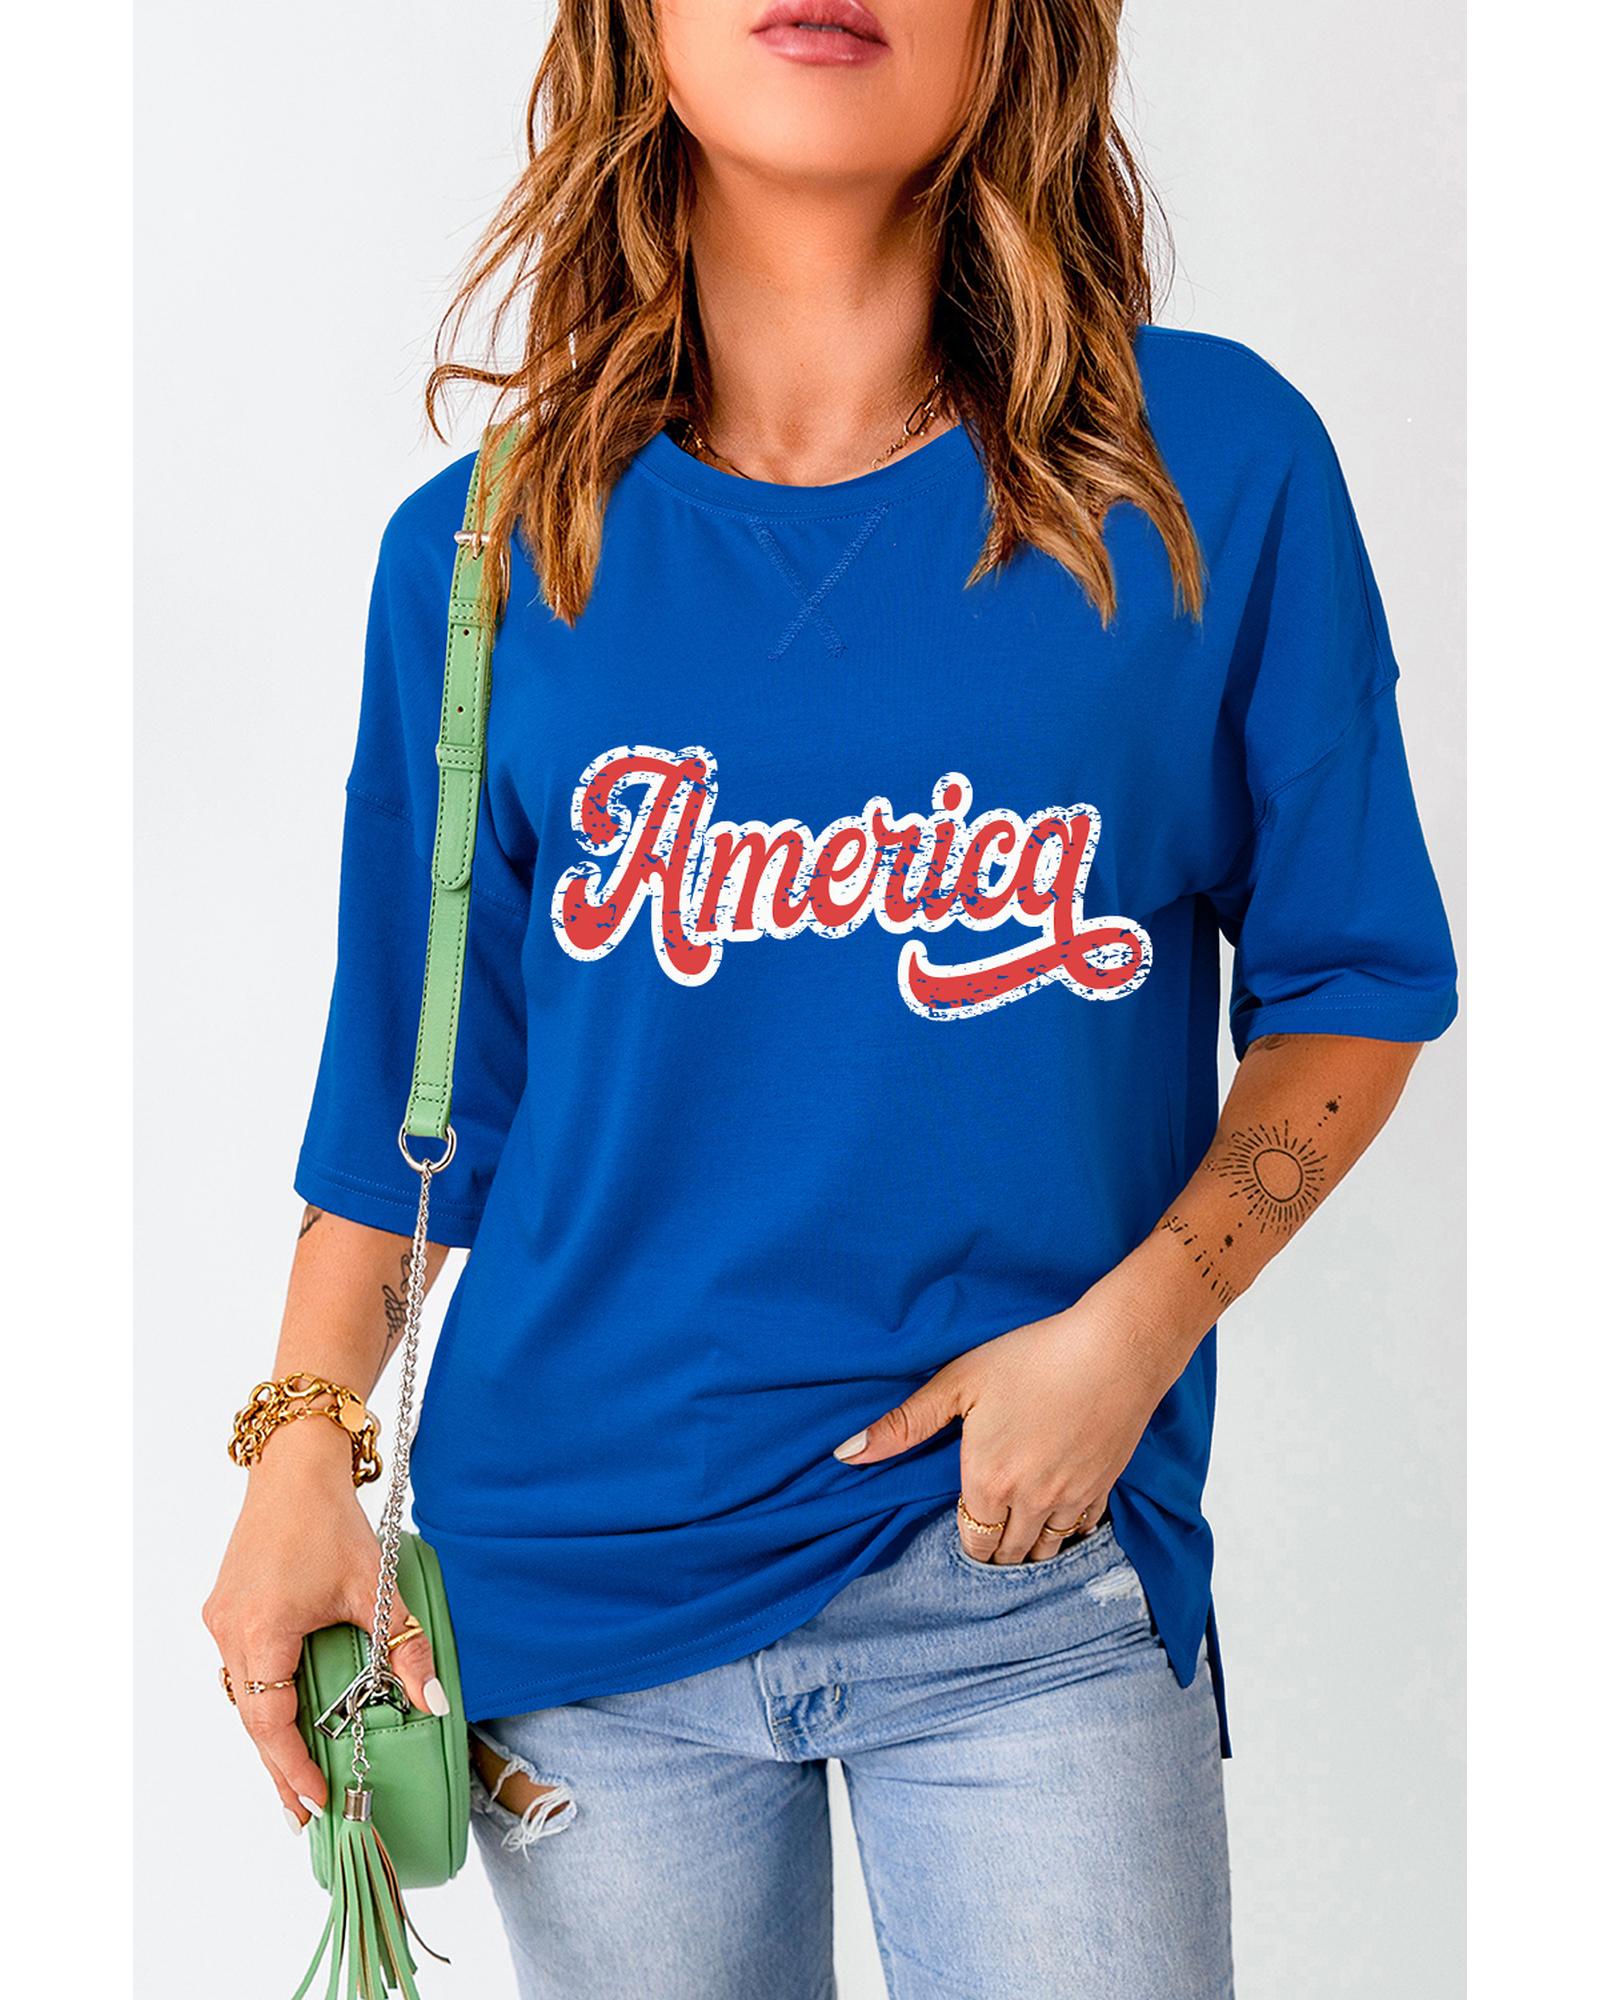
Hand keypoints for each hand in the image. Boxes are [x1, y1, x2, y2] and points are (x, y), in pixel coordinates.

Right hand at [203, 1418, 445, 1830]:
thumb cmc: (332, 1524)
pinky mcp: (225, 1610)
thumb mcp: (376, 1589)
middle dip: (280, 1769)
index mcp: (261, 1632)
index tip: (316, 1802)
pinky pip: (241, 1670)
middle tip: (304, 1815)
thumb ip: (406, 1648)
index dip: (292, 1768)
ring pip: (243, 1697)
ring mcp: (222, 1620)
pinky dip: (262, 1700)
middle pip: (253, 1719)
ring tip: (297, 1778)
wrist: (295, 1468)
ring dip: (269, 1737)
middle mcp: (231, 1631)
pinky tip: (284, 1720)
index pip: (270, 1723)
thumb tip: (433, 1701)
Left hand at [835, 1295, 1182, 1565]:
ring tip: (1017, 1537)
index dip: (965, 1538)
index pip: (970, 1541)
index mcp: (987, 1482)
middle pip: (1007, 1555)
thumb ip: (903, 1424)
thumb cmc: (1032, 1356)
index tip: (962, 1526)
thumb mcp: (958, 1382)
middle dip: (994, 1552)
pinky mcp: (1104, 1488)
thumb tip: (845, 1455)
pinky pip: (1081, 1533)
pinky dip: (1067, 1534)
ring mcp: (1071, 1499)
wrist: (1115, 1348)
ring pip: (1046, 1552)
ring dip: (1029, 1550)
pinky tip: (1059, 1519)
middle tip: (986, 1536)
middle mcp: (1029, 1502)